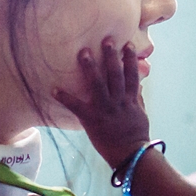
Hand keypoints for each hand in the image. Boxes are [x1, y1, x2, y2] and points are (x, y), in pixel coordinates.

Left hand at [54, 40, 151, 169]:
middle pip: (115, 74)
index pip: (131, 75)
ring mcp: (106, 109)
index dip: (130, 59)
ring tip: (84, 52)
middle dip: (111, 56)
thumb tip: (138, 85)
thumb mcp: (141, 115)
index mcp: (130, 100)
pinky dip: (65, 98)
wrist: (130, 156)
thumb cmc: (136, 137)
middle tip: (107, 39)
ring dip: (90, 67)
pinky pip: (77, 107)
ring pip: (98, 84)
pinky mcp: (92, 120)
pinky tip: (54, 89)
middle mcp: (118, 101)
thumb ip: (138, 99)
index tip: (127, 45)